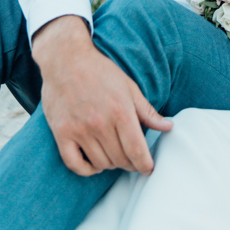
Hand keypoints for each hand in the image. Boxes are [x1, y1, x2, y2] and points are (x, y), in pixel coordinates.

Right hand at [33, 16, 172, 176]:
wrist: (66, 59)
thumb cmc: (100, 71)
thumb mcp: (129, 87)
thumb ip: (148, 111)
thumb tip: (169, 127)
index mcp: (120, 111)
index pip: (136, 151)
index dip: (145, 165)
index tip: (148, 168)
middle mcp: (100, 124)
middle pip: (120, 159)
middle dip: (130, 164)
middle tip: (133, 160)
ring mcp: (78, 130)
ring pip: (100, 163)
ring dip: (111, 165)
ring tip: (115, 156)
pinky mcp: (61, 133)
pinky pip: (74, 164)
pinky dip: (87, 169)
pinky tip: (95, 163)